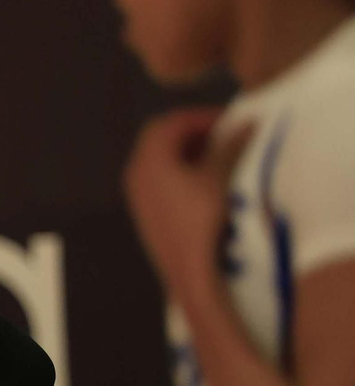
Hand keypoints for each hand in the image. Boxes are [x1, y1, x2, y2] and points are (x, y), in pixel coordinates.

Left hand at [124, 107, 253, 293]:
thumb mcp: (219, 177)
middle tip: (224, 133)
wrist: (188, 269)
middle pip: (160, 136)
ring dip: (187, 149)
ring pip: (158, 157)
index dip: (202, 116)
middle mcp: (135, 173)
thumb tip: (249, 122)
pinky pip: (158, 177)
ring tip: (218, 154)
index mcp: (149, 160)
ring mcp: (136, 193)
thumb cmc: (203, 218)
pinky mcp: (144, 210)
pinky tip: (204, 179)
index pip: (171, 122)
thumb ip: (231, 146)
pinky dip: (180, 168)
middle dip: (193, 130)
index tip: (231, 120)